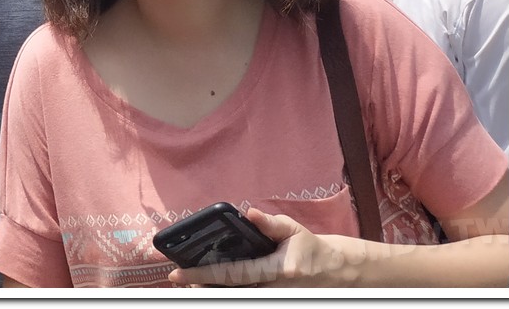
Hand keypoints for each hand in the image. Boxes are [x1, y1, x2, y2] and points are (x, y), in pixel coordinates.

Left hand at [170, 209, 361, 287]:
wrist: (331, 270)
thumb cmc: (309, 247)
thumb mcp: (293, 230)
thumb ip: (270, 224)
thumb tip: (250, 213)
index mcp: (277, 270)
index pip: (233, 274)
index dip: (204, 274)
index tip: (180, 273)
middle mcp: (272, 287)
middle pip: (230, 290)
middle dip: (203, 285)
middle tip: (178, 278)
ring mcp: (271, 294)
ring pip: (236, 294)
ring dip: (212, 287)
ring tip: (189, 279)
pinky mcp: (270, 295)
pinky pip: (244, 293)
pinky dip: (225, 288)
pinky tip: (208, 281)